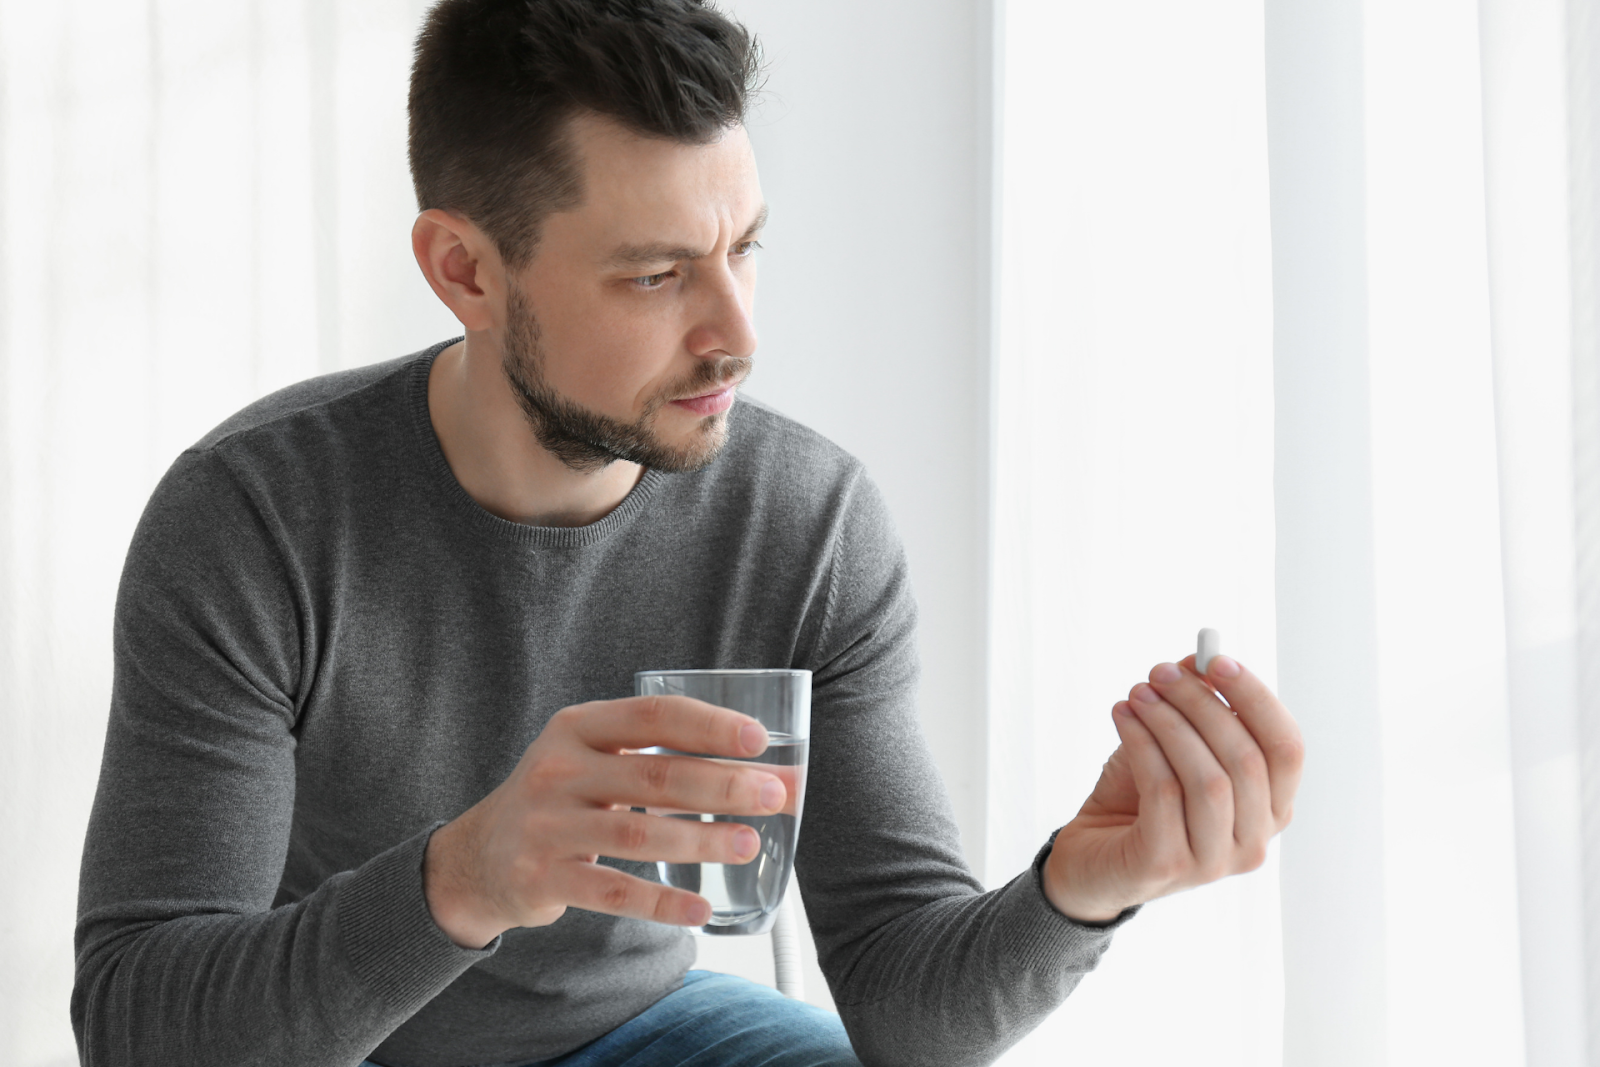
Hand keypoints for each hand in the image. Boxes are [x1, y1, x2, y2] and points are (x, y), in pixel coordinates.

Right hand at [423, 694, 787, 947]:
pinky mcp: (542, 878)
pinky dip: (661, 903)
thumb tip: (767, 774)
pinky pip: (612, 892)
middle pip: (654, 776)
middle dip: (722, 786)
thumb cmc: (560, 799)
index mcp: (577, 727)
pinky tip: (699, 908)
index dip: (709, 726)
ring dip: (701, 841)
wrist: (477, 857)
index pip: (652, 716)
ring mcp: (547, 826)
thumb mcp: (592, 759)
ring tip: (748, 843)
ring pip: (637, 835)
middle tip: (774, 794)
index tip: (758, 739)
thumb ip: (662, 760)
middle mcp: (558, 770)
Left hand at [1041, 654, 1303, 922]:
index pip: (1287, 749)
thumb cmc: (1142, 799)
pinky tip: (1123, 717)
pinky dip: (1143, 744)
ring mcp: (1214, 862)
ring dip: (1169, 722)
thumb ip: (1196, 707)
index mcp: (1271, 810)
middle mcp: (1253, 841)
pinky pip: (1165, 792)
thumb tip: (1199, 659)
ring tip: (1138, 694)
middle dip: (1200, 704)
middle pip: (1246, 759)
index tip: (1216, 659)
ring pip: (1209, 778)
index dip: (1256, 699)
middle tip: (1160, 672)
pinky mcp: (1167, 865)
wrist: (1092, 859)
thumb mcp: (1174, 747)